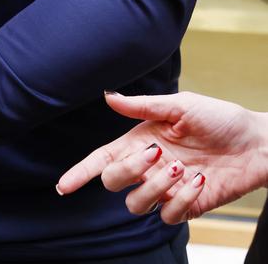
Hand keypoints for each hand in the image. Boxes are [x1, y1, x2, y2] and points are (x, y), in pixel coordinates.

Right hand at [56, 91, 267, 223]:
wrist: (253, 144)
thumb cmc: (218, 119)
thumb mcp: (180, 106)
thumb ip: (142, 105)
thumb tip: (108, 96)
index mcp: (141, 140)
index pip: (103, 160)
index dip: (81, 173)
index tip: (63, 187)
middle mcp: (148, 166)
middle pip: (114, 182)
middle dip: (128, 169)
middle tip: (156, 153)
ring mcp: (166, 188)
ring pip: (137, 202)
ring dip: (157, 185)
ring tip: (183, 167)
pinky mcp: (186, 206)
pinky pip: (168, 215)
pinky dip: (180, 199)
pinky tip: (198, 181)